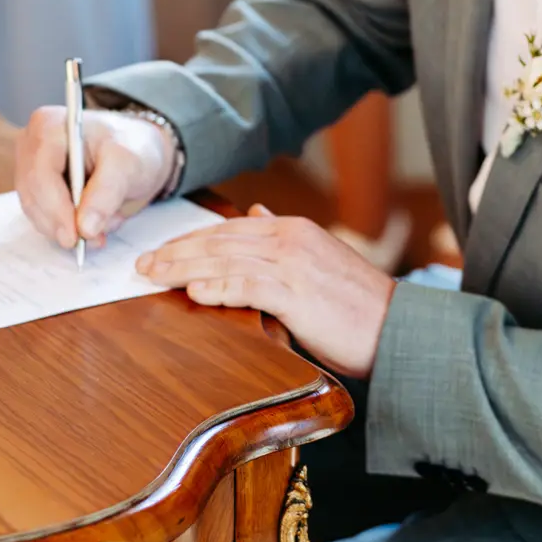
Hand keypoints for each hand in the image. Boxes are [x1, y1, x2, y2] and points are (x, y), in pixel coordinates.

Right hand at [15, 106, 175, 250]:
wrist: (136, 152)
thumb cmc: (132, 147)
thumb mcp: (129, 164)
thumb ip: (107, 193)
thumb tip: (84, 227)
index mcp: (50, 126)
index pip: (41, 172)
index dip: (54, 207)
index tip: (74, 236)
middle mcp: (32, 145)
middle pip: (33, 195)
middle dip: (63, 223)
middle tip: (93, 240)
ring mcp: (31, 167)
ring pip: (36, 211)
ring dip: (68, 227)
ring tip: (103, 226)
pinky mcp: (37, 189)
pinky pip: (43, 217)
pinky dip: (67, 227)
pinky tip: (93, 223)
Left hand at [136, 205, 395, 376]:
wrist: (399, 328)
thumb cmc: (357, 305)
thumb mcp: (317, 259)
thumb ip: (283, 238)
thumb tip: (256, 213)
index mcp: (293, 230)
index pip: (229, 229)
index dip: (190, 239)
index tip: (161, 251)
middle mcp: (290, 238)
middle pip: (220, 240)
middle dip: (177, 250)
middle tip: (142, 264)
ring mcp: (294, 264)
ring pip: (226, 259)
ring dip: (185, 266)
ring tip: (154, 276)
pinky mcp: (298, 293)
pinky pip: (250, 285)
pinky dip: (220, 286)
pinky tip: (195, 292)